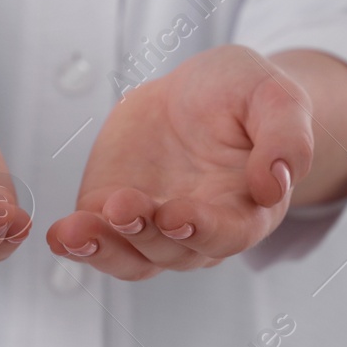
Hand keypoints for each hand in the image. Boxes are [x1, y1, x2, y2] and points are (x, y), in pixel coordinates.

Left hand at [45, 45, 316, 279]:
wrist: (198, 90)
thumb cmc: (244, 95)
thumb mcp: (275, 96)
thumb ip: (286, 137)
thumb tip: (276, 184)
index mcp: (248, 209)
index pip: (229, 233)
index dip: (204, 229)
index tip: (178, 215)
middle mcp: (201, 231)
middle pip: (172, 248)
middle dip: (145, 232)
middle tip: (123, 207)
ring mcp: (155, 228)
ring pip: (131, 256)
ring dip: (103, 248)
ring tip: (76, 232)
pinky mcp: (113, 213)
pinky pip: (97, 240)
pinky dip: (77, 243)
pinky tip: (60, 235)